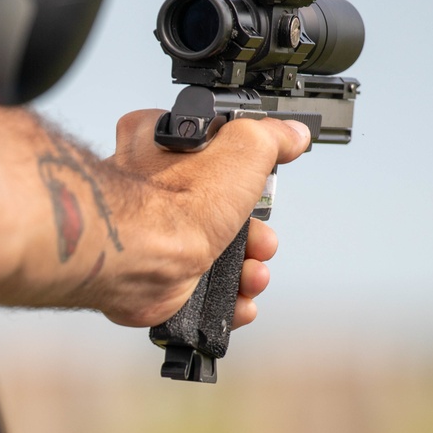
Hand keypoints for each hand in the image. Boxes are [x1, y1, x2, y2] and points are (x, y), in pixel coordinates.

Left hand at [102, 108, 309, 325]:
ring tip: (253, 274)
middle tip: (262, 241)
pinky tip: (240, 298)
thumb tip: (291, 134)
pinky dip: (230, 298)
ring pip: (220, 253)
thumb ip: (271, 136)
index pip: (216, 151)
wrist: (141, 258)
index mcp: (166, 145)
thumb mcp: (242, 146)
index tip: (264, 185)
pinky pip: (205, 290)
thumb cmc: (174, 201)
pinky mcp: (162, 275)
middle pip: (225, 211)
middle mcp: (157, 189)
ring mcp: (159, 234)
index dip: (247, 172)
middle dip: (256, 234)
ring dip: (249, 268)